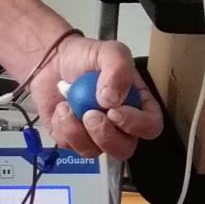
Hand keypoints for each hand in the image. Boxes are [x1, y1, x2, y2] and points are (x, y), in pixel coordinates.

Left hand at [32, 35, 162, 161]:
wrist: (54, 60)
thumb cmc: (86, 57)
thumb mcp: (110, 51)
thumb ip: (119, 69)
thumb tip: (112, 100)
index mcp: (138, 105)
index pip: (150, 127)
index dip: (136, 125)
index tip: (114, 111)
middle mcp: (120, 125)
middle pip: (124, 148)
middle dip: (105, 135)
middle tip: (90, 114)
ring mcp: (95, 135)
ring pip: (94, 151)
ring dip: (78, 132)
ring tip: (68, 106)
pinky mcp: (72, 139)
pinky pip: (70, 145)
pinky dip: (62, 127)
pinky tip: (61, 108)